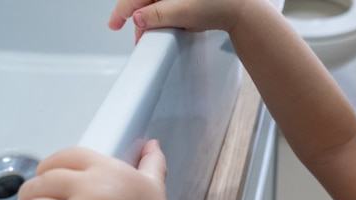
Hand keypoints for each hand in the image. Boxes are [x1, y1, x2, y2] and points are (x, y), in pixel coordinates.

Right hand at [108, 0, 248, 42]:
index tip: (114, 24)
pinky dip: (165, 18)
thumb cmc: (217, 5)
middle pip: (144, 1)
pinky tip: (169, 28)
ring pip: (156, 5)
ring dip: (152, 21)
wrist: (241, 8)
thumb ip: (156, 15)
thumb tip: (136, 19)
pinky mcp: (186, 0)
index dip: (122, 11)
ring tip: (152, 37)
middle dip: (139, 19)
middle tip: (137, 38)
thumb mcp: (182, 12)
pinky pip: (168, 6)